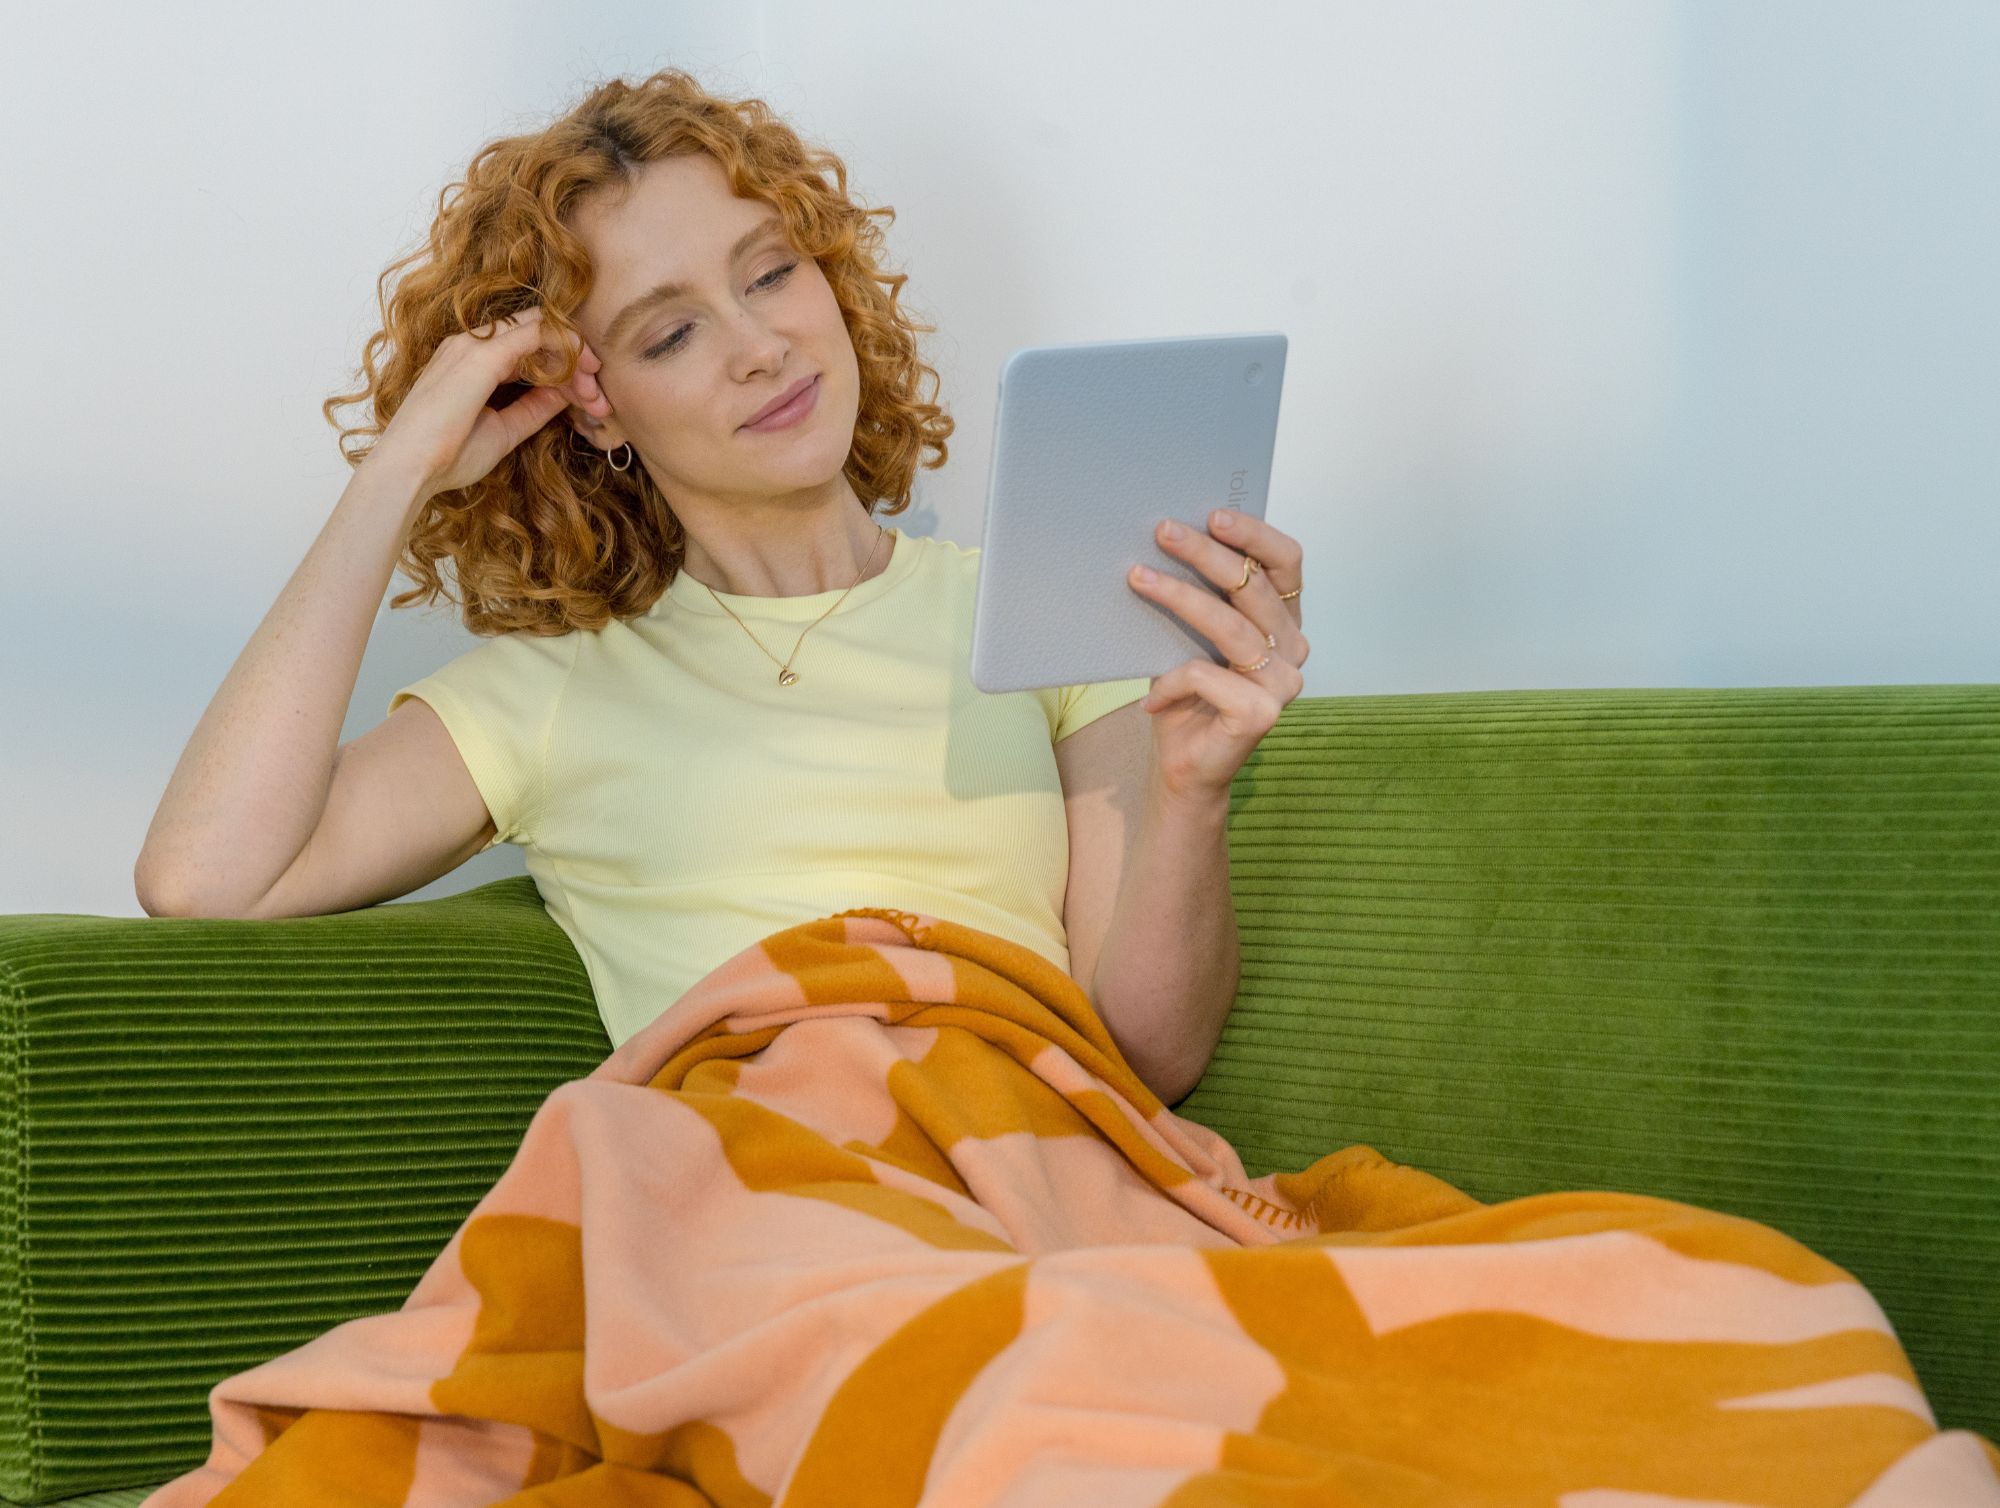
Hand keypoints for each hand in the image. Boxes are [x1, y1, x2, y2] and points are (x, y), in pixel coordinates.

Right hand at [365, 305, 614, 503]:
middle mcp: (470, 344)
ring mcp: (474, 345)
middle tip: (600, 397)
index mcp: (470, 359)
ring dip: (575, 358)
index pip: (527, 346)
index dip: (563, 367)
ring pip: (541, 329)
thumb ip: (532, 409)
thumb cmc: (446, 456)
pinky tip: (582, 377)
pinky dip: (565, 351)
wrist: (410, 469)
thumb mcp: (503, 430)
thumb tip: (564, 396)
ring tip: (595, 394)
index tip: (588, 398)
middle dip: (576, 361)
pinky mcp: (483, 356)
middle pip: (537, 333)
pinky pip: (536, 334)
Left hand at [1126, 510, 1308, 803]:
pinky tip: (1150, 698)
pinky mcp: (1263, 715)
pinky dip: (1172, 681)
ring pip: (1231, 627)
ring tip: (1137, 578)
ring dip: (1180, 597)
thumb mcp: (1188, 636)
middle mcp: (1293, 650)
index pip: (1286, 563)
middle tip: (1163, 531)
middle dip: (1205, 553)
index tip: (1212, 515)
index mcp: (1283, 622)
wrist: (1184, 768)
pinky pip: (1207, 676)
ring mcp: (1284, 684)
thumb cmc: (1186, 695)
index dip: (1255, 534)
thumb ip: (1196, 597)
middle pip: (1254, 587)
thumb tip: (1161, 541)